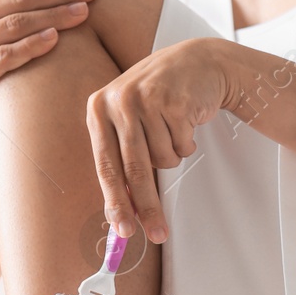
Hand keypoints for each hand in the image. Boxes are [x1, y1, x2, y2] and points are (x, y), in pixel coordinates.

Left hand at [87, 37, 240, 243]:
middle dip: (147, 206)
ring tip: (172, 130)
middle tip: (157, 233)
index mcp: (98, 108)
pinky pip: (183, 145)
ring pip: (164, 159)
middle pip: (134, 169)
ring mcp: (147, 98)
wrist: (197, 61)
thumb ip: (119, 157)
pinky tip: (185, 120)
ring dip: (173, 154)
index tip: (124, 230)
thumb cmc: (159, 96)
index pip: (105, 166)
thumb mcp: (129, 119)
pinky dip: (187, 141)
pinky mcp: (175, 100)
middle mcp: (118, 101)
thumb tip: (122, 210)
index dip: (115, 203)